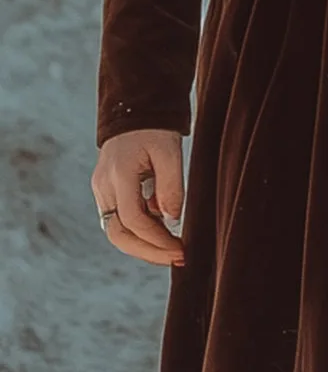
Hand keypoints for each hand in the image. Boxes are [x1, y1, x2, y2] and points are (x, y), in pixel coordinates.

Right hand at [91, 128, 185, 265]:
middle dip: (149, 252)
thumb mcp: (170, 153)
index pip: (133, 219)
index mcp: (118, 174)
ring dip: (145, 248)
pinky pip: (121, 224)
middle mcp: (104, 186)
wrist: (134, 113)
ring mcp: (102, 191)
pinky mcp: (108, 195)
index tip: (180, 249)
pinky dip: (141, 236)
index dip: (157, 240)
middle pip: (118, 234)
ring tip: (173, 253)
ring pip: (117, 233)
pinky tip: (164, 238)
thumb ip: (171, 187)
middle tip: (178, 258)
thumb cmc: (155, 130)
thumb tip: (172, 220)